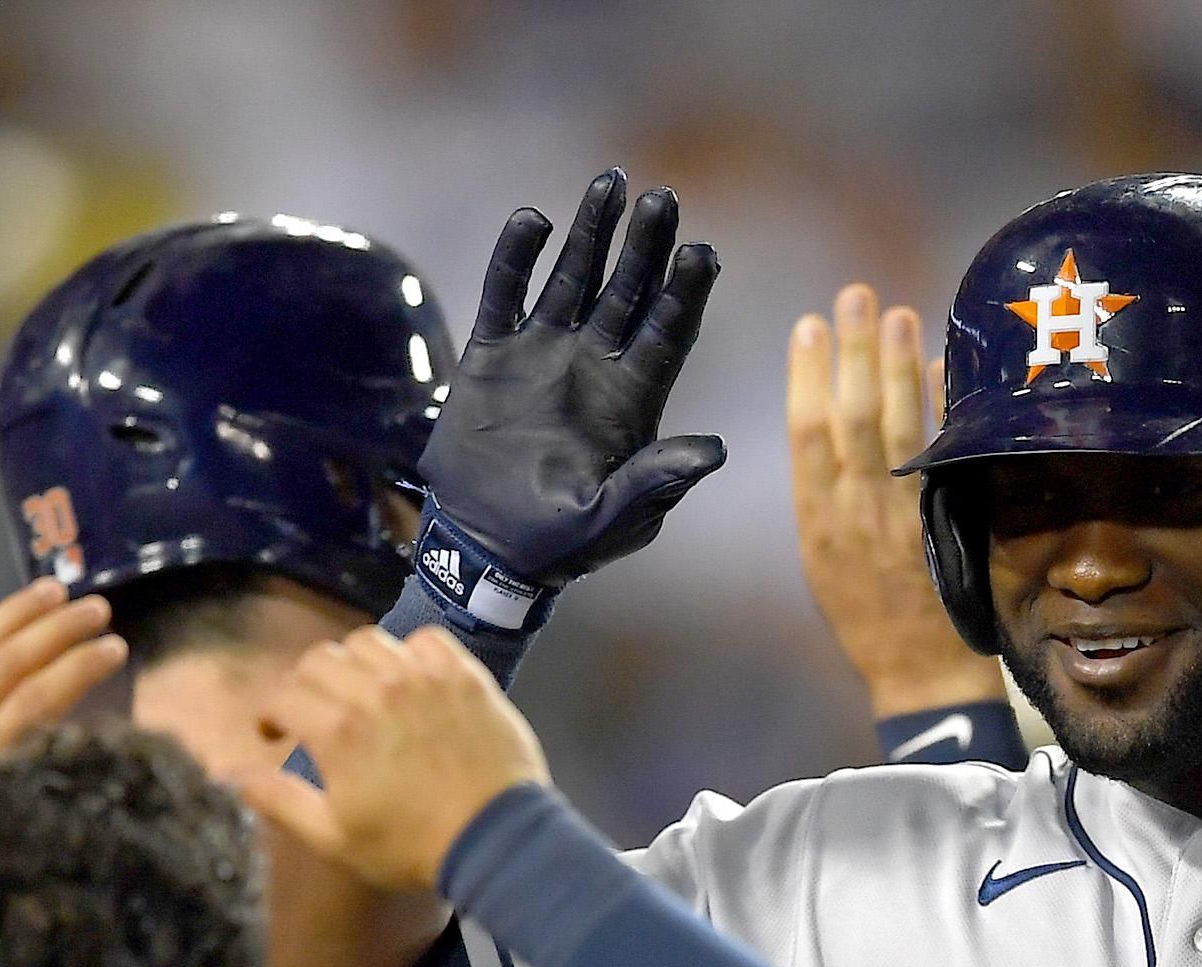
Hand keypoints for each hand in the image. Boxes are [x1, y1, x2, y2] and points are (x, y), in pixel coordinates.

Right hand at [238, 626, 549, 892]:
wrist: (496, 839)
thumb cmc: (411, 846)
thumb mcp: (335, 837)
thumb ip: (280, 800)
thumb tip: (232, 775)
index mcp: (337, 729)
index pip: (282, 695)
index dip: (271, 713)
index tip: (277, 732)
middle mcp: (375, 690)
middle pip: (319, 660)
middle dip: (306, 685)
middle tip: (316, 712)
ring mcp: (422, 677)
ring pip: (368, 641)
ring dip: (354, 664)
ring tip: (361, 691)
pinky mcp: (462, 674)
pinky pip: (425, 639)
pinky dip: (410, 652)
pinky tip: (410, 678)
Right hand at [416, 170, 725, 587]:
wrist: (487, 548)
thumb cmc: (561, 544)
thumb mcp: (615, 519)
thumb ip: (658, 480)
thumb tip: (715, 451)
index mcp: (632, 400)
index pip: (668, 333)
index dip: (685, 292)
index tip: (703, 252)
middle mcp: (593, 365)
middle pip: (628, 291)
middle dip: (646, 246)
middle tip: (665, 200)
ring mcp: (542, 354)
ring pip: (572, 277)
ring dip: (591, 233)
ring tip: (610, 183)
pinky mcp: (491, 355)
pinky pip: (505, 293)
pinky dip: (517, 255)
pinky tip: (535, 219)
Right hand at [789, 284, 1003, 713]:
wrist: (920, 676)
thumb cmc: (869, 619)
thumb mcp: (824, 562)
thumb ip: (825, 498)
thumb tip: (828, 429)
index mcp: (816, 522)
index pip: (805, 433)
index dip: (806, 375)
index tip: (808, 326)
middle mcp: (857, 513)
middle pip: (851, 416)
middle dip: (853, 351)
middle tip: (856, 296)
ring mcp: (904, 517)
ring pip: (897, 427)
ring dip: (899, 366)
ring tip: (901, 313)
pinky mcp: (946, 526)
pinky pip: (945, 456)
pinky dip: (943, 410)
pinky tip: (944, 369)